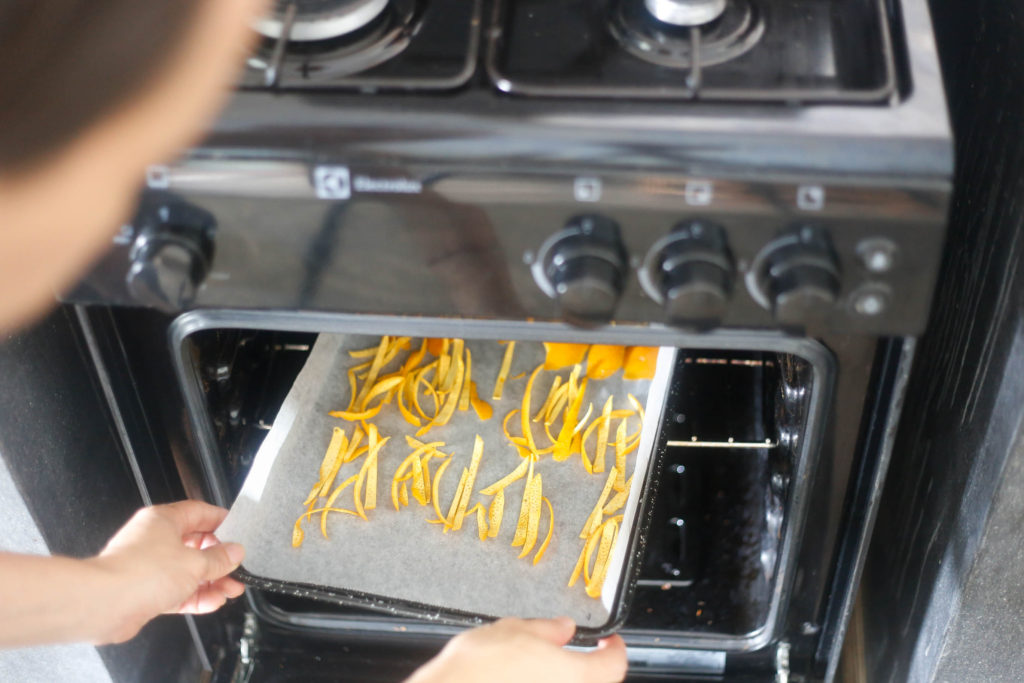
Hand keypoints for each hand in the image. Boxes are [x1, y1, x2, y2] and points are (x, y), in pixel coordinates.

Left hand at [89, 501, 245, 642]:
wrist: (104, 605)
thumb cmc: (139, 573)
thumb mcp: (194, 563)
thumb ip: (219, 558)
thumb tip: (234, 552)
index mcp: (163, 520)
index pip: (199, 513)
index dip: (221, 521)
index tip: (238, 532)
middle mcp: (153, 540)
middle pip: (194, 544)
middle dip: (219, 559)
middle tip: (236, 567)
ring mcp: (148, 566)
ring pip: (187, 570)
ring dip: (211, 580)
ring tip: (231, 589)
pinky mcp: (144, 591)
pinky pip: (176, 590)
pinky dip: (195, 596)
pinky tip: (213, 601)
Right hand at [406, 617, 627, 682]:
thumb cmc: (479, 668)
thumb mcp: (514, 631)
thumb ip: (547, 630)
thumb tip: (563, 628)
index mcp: (574, 675)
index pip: (615, 665)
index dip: (615, 650)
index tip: (608, 641)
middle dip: (587, 668)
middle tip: (571, 653)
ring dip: (559, 679)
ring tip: (537, 667)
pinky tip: (519, 679)